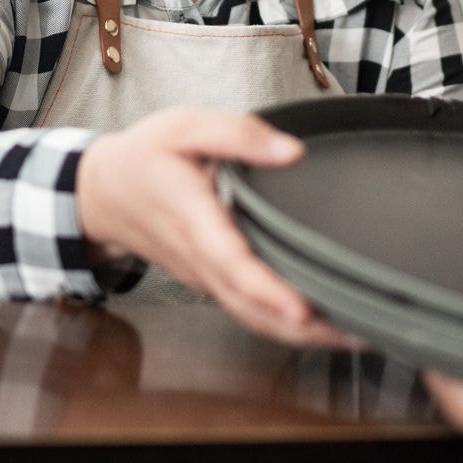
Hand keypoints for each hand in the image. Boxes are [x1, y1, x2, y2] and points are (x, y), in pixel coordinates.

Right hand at [76, 107, 353, 349]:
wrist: (103, 192)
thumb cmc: (145, 157)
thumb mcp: (185, 127)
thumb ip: (239, 134)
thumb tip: (291, 152)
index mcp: (193, 217)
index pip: (232, 262)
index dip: (268, 290)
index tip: (302, 309)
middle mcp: (199, 257)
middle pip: (251, 306)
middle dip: (304, 328)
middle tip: (359, 333)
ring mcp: (204, 277)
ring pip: (251, 317)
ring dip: (300, 335)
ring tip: (355, 335)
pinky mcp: (210, 283)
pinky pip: (246, 311)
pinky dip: (282, 326)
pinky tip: (320, 323)